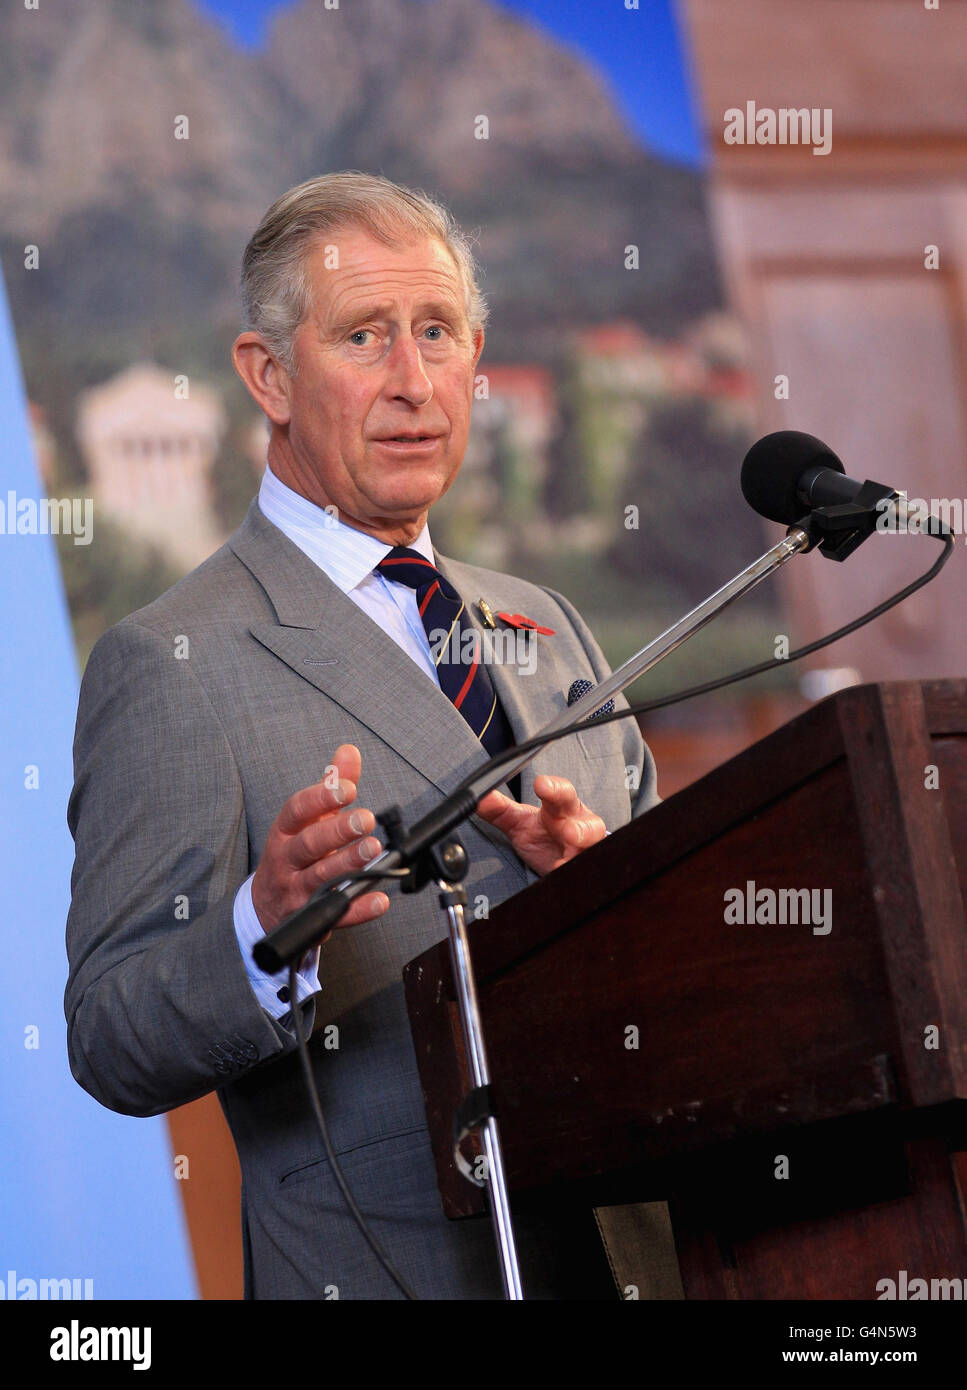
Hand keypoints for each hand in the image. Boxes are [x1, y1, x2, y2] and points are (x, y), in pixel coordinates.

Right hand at [251, 744, 388, 936]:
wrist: (267, 907)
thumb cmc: (295, 854)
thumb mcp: (308, 820)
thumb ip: (330, 787)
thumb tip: (349, 751)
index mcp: (285, 831)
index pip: (297, 810)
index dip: (320, 798)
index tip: (348, 788)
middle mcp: (287, 860)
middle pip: (308, 844)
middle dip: (336, 831)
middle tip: (366, 819)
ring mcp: (296, 890)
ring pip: (320, 877)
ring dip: (348, 863)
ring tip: (374, 849)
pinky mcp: (311, 916)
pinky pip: (336, 914)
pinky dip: (358, 908)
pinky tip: (380, 898)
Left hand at [476, 774, 606, 876]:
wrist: (561, 858)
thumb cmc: (543, 833)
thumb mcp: (519, 822)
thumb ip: (499, 811)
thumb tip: (478, 797)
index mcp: (560, 808)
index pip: (560, 792)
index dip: (553, 787)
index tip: (541, 784)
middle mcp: (578, 824)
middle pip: (585, 821)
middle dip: (578, 825)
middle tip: (568, 831)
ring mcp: (585, 847)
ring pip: (593, 842)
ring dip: (583, 845)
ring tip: (572, 850)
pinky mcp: (585, 865)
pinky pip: (587, 867)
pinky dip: (577, 869)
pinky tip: (564, 870)